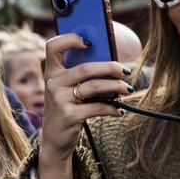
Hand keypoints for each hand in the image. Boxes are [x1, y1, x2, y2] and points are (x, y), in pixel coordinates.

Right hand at [36, 33, 129, 178]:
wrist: (54, 139)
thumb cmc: (67, 108)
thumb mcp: (67, 89)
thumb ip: (80, 75)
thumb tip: (112, 64)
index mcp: (52, 72)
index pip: (53, 46)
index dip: (70, 39)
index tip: (90, 42)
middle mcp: (53, 83)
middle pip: (85, 68)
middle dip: (110, 67)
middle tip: (126, 71)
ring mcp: (59, 99)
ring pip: (94, 86)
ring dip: (116, 87)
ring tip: (127, 89)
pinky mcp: (69, 116)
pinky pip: (97, 107)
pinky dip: (112, 108)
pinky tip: (120, 110)